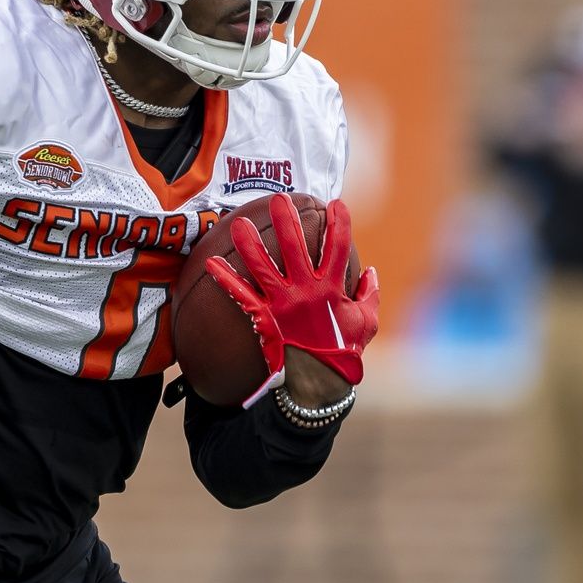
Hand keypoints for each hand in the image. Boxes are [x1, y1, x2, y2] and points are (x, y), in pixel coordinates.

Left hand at [204, 193, 379, 407]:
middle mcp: (306, 291)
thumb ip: (369, 295)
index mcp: (332, 289)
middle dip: (287, 221)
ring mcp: (283, 304)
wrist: (318, 382)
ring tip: (238, 223)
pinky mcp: (264, 318)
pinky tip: (212, 263)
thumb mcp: (366, 323)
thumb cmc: (344, 351)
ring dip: (250, 244)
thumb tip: (370, 273)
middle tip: (278, 199)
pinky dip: (226, 279)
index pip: (338, 248)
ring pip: (263, 267)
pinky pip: (241, 295)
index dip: (340, 224)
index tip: (336, 203)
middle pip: (296, 248)